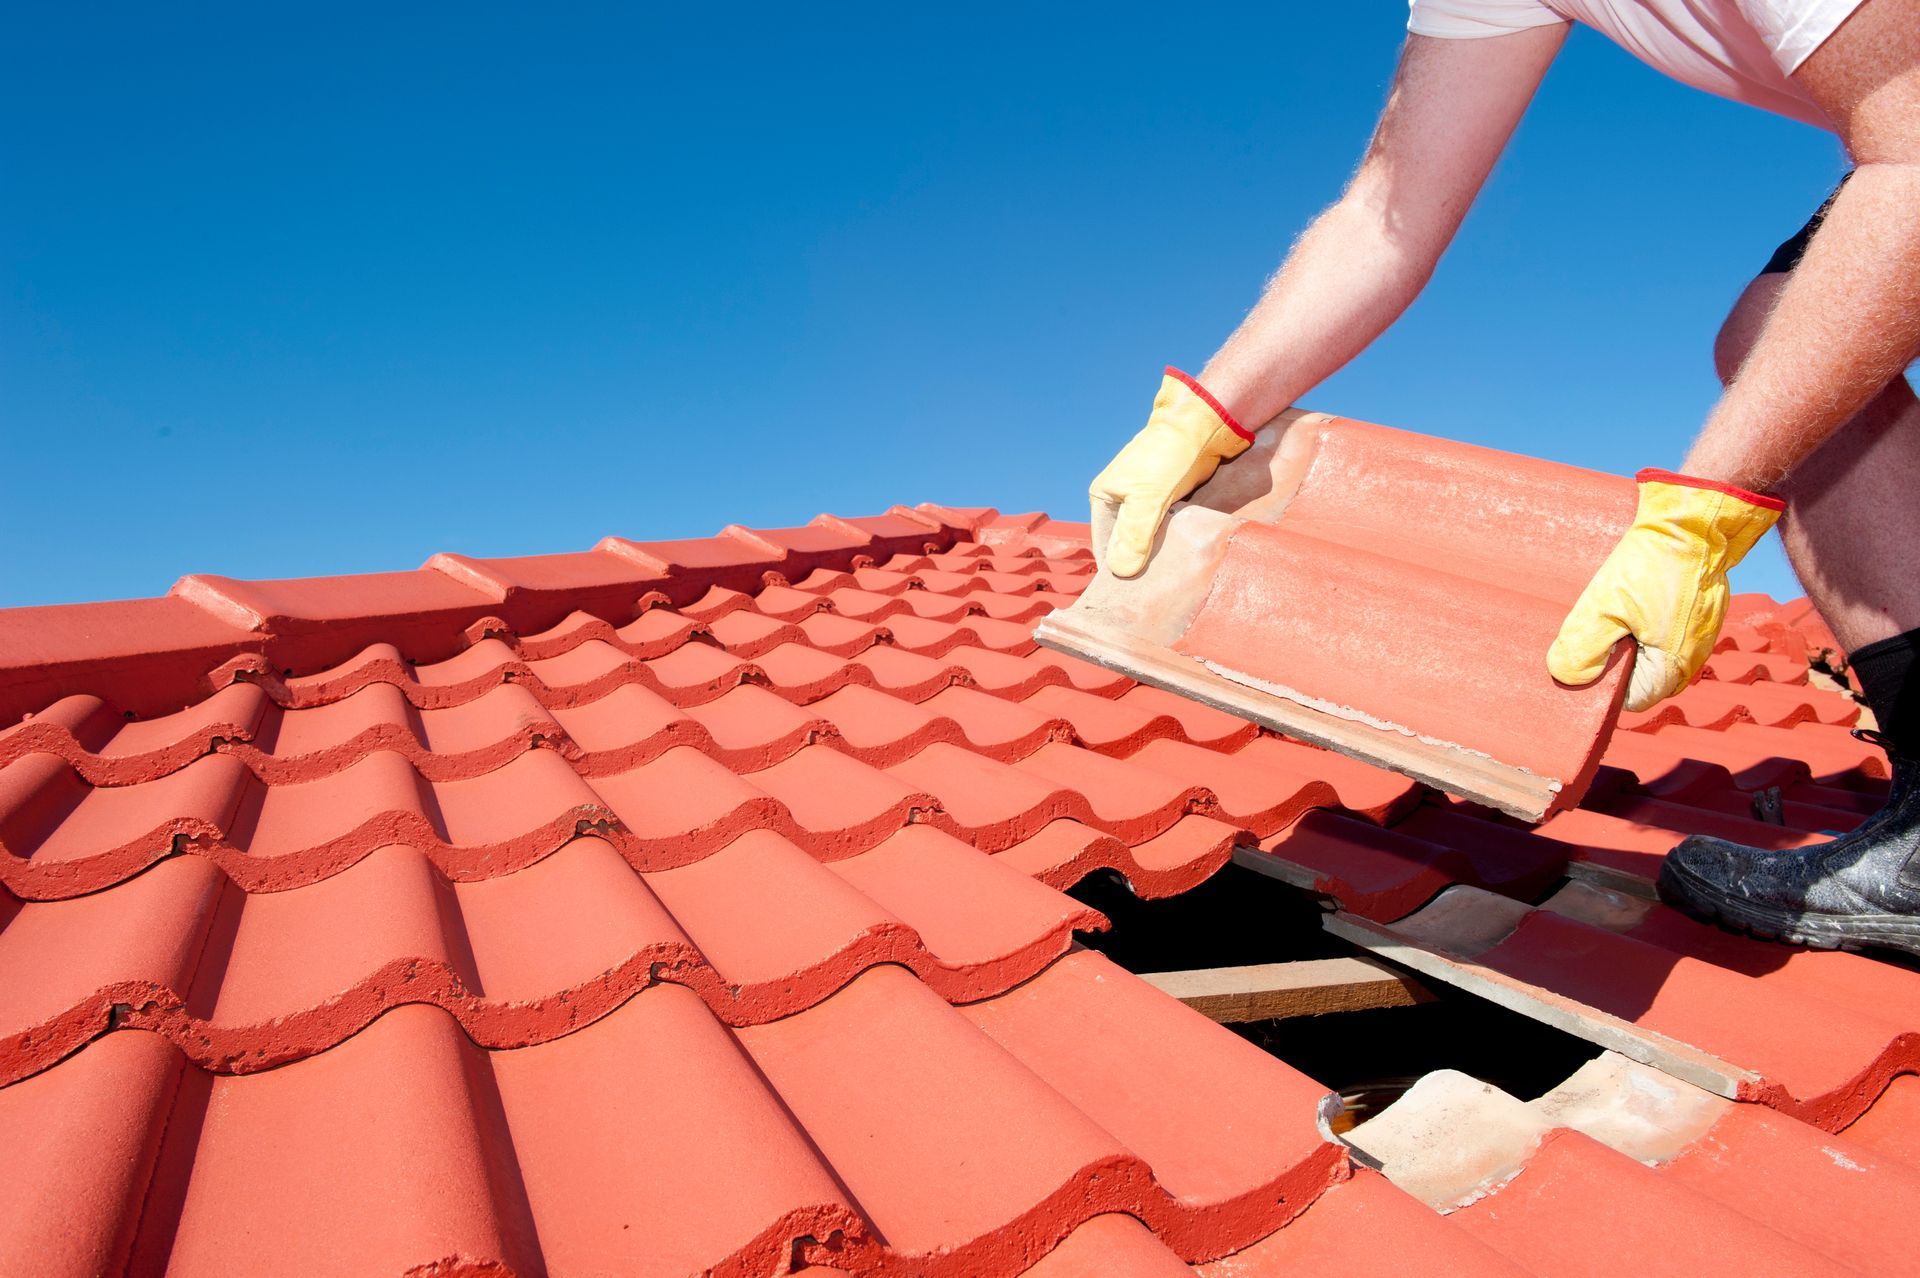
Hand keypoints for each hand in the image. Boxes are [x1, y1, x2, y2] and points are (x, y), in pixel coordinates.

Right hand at [1089, 368, 1253, 576]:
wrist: (1203, 426)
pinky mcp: (1166, 502)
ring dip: (1154, 558)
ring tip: (1166, 581)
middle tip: (1153, 592)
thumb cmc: (1169, 456)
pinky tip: (1178, 561)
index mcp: (1104, 497)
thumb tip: (1121, 572)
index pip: (1103, 546)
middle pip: (1123, 545)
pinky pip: (1163, 531)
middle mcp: (1120, 501)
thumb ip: (1134, 535)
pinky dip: (1169, 545)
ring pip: (1145, 540)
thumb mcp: (1148, 498)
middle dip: (1136, 566)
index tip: (1131, 596)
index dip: (1115, 570)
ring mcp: (1143, 502)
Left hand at [1549, 469, 1783, 710]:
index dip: (1602, 686)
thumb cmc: (1653, 564)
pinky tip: (1624, 602)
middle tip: (1587, 632)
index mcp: (1673, 666)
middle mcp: (1691, 657)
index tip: (1581, 661)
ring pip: (1649, 652)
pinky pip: (1661, 630)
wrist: (1694, 521)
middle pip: (1640, 677)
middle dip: (1611, 661)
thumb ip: (1584, 647)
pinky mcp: (1696, 613)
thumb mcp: (1606, 606)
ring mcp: (1696, 634)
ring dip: (1625, 638)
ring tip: (1604, 613)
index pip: (1630, 700)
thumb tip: (1567, 677)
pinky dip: (1640, 622)